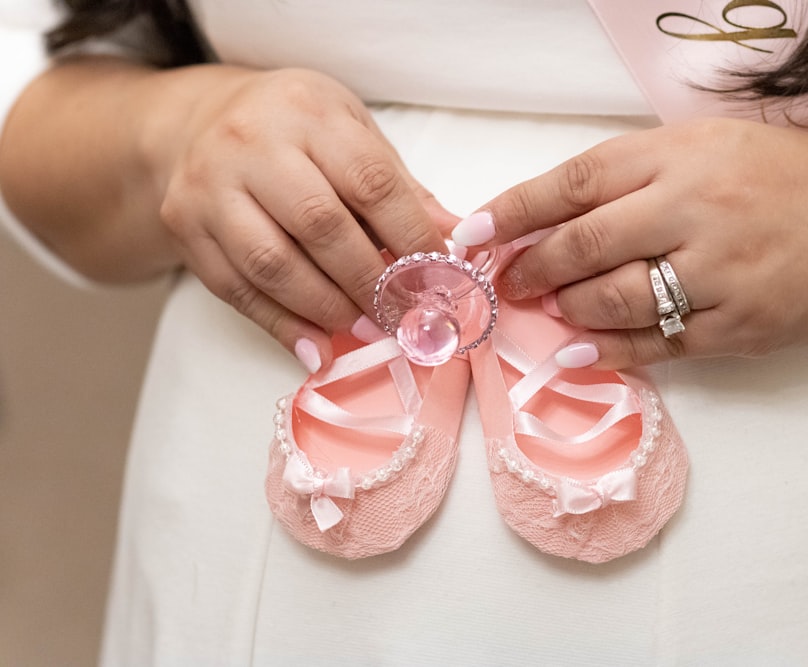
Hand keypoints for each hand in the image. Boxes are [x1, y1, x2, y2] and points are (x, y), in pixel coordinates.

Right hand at [151, 66, 456, 368]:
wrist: (197, 122)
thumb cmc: (293, 130)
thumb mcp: (351, 133)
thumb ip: (400, 187)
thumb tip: (456, 240)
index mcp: (309, 112)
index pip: (371, 182)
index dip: (410, 238)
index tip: (440, 278)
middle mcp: (252, 143)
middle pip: (320, 225)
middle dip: (370, 282)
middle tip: (404, 316)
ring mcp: (210, 185)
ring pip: (273, 264)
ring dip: (327, 309)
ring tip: (367, 331)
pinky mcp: (184, 226)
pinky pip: (236, 289)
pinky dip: (281, 325)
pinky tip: (316, 348)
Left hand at [457, 118, 807, 368]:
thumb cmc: (784, 180)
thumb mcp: (708, 149)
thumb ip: (632, 177)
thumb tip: (549, 220)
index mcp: (683, 153)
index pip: (575, 182)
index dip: (512, 211)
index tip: (471, 234)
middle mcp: (697, 208)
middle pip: (584, 245)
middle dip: (531, 269)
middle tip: (509, 283)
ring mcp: (720, 272)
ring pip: (612, 299)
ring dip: (566, 309)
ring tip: (551, 309)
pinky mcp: (740, 326)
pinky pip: (656, 344)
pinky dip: (609, 351)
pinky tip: (579, 351)